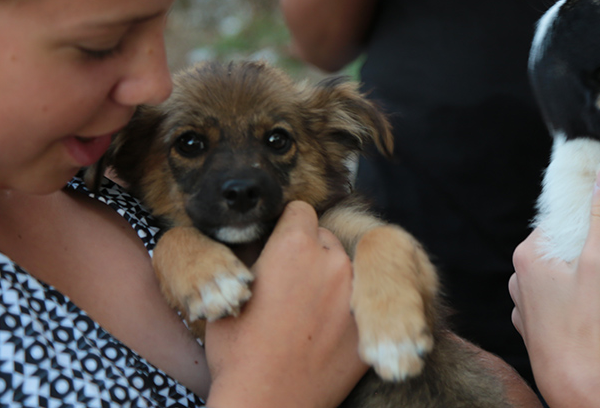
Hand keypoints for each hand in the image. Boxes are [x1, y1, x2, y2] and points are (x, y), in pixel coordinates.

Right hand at [204, 202, 367, 407]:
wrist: (267, 403)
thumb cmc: (238, 350)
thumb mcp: (231, 289)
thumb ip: (254, 253)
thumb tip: (261, 232)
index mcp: (294, 246)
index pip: (299, 211)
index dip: (286, 227)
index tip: (279, 246)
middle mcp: (332, 260)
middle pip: (325, 238)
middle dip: (310, 253)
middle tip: (292, 286)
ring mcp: (356, 291)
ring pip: (346, 268)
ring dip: (332, 280)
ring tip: (309, 312)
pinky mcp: (369, 322)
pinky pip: (360, 302)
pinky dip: (347, 310)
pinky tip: (328, 332)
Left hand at [509, 167, 599, 398]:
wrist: (575, 380)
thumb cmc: (585, 324)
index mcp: (528, 255)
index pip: (558, 222)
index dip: (584, 224)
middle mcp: (517, 279)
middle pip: (555, 250)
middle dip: (581, 253)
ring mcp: (523, 307)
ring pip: (553, 279)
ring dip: (573, 280)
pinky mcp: (533, 330)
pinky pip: (551, 305)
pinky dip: (567, 304)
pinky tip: (587, 311)